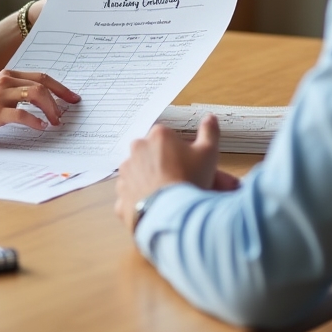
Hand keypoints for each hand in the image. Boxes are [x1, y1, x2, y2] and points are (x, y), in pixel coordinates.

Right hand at [0, 70, 79, 140]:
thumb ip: (15, 92)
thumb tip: (41, 101)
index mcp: (8, 76)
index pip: (42, 76)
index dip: (60, 87)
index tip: (72, 98)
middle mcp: (6, 81)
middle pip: (42, 85)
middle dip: (59, 99)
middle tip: (66, 113)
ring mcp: (0, 96)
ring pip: (36, 96)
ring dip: (50, 110)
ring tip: (55, 122)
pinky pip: (21, 115)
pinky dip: (34, 121)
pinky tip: (40, 127)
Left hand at [115, 114, 236, 229]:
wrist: (172, 214)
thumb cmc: (190, 180)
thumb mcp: (208, 153)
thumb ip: (209, 132)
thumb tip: (210, 117)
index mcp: (157, 136)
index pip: (168, 139)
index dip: (180, 153)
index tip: (190, 165)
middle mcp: (137, 150)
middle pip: (152, 155)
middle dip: (164, 166)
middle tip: (181, 182)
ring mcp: (126, 174)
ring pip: (140, 175)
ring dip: (151, 182)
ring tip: (170, 198)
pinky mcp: (121, 196)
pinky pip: (132, 197)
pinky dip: (142, 202)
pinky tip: (156, 209)